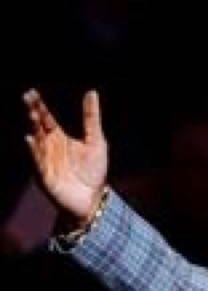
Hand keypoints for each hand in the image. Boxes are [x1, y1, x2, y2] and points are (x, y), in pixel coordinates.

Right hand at [23, 89, 108, 222]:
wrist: (93, 198)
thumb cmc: (94, 170)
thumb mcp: (96, 140)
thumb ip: (91, 117)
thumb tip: (91, 92)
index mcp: (59, 137)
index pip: (46, 118)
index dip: (39, 106)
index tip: (32, 93)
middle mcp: (49, 147)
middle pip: (38, 127)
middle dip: (33, 113)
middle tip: (28, 98)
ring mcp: (45, 161)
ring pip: (36, 141)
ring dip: (34, 128)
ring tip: (33, 115)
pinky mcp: (45, 176)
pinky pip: (37, 161)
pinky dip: (34, 151)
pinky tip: (30, 139)